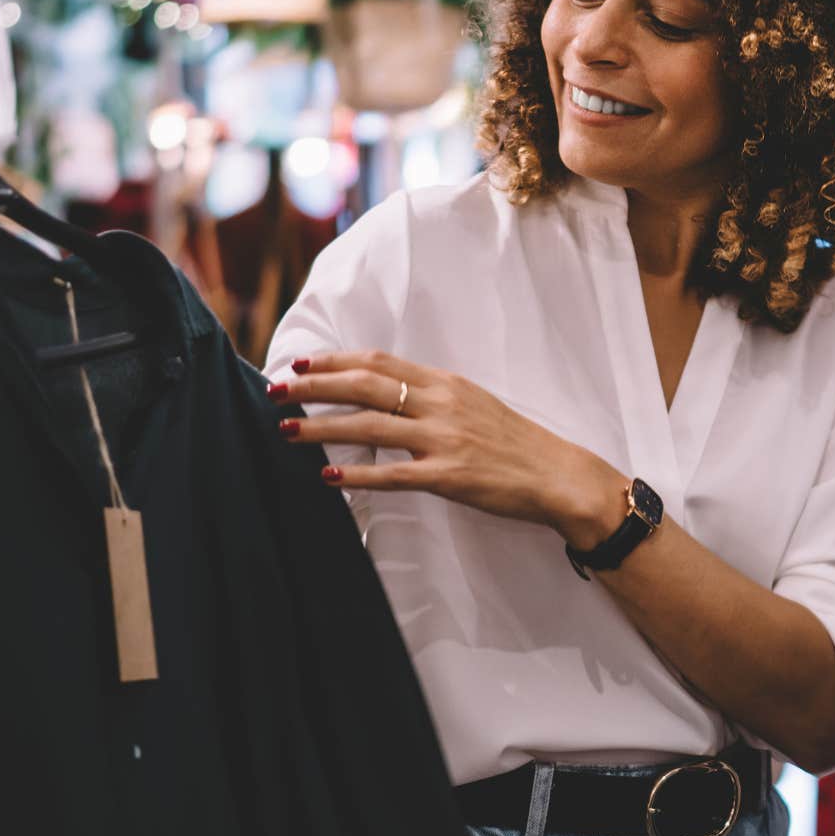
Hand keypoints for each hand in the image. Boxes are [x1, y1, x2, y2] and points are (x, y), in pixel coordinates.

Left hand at [270, 351, 627, 544]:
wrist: (557, 474)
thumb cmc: (514, 442)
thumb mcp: (473, 403)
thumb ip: (430, 396)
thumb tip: (384, 393)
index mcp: (445, 382)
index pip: (379, 361)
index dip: (335, 360)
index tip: (301, 362)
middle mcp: (441, 403)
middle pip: (365, 385)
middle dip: (314, 386)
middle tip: (277, 390)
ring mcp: (444, 439)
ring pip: (370, 426)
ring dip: (323, 426)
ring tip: (287, 429)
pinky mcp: (449, 476)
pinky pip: (393, 475)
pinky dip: (356, 474)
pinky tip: (327, 475)